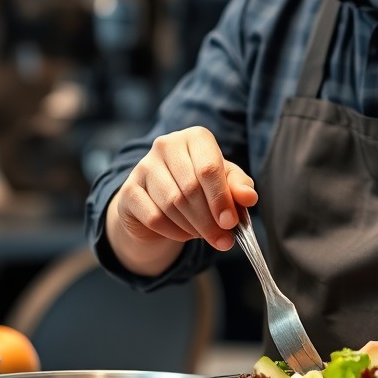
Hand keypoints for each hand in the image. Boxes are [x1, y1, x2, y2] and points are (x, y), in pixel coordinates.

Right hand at [106, 126, 257, 275]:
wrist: (160, 201)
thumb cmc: (200, 187)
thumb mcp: (224, 183)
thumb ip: (239, 187)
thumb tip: (249, 197)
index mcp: (195, 138)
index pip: (209, 168)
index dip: (221, 199)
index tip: (230, 223)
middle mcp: (166, 145)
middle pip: (191, 188)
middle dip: (210, 220)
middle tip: (223, 240)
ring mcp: (143, 167)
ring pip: (172, 204)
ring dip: (193, 227)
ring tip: (204, 234)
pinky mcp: (128, 191)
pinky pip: (154, 218)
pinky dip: (174, 232)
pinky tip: (183, 233)